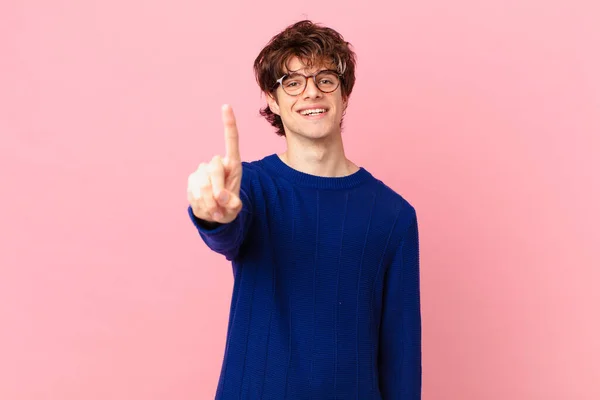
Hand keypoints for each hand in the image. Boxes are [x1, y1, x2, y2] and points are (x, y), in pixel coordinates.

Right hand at [187, 104, 242, 223]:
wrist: (214, 213)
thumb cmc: (228, 206)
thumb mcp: (235, 207)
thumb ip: (232, 204)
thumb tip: (221, 197)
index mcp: (232, 164)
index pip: (231, 141)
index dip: (229, 124)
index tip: (226, 106)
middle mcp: (216, 163)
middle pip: (214, 168)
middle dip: (218, 189)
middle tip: (222, 204)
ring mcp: (202, 171)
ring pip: (203, 184)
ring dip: (210, 202)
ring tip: (215, 210)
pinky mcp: (191, 179)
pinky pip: (194, 192)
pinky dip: (202, 204)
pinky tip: (206, 207)